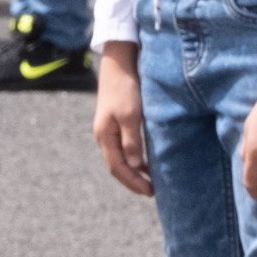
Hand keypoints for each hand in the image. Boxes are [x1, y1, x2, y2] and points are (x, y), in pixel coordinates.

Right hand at [93, 43, 150, 196]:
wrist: (119, 64)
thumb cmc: (125, 89)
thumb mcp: (131, 115)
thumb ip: (132, 140)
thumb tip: (136, 165)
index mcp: (104, 136)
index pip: (117, 167)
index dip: (133, 182)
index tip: (150, 192)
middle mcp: (104, 135)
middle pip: (117, 166)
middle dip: (133, 181)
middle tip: (152, 192)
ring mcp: (109, 129)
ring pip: (121, 158)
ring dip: (135, 171)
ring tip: (151, 181)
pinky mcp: (117, 123)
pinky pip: (124, 148)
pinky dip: (135, 158)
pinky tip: (147, 161)